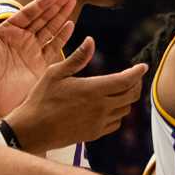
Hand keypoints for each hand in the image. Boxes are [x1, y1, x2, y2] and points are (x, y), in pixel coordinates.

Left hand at [0, 0, 75, 125]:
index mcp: (8, 30)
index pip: (29, 12)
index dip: (43, 2)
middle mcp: (22, 38)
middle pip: (43, 17)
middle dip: (56, 4)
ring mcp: (32, 51)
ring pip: (51, 29)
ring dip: (62, 16)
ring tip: (73, 1)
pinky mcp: (40, 65)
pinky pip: (54, 47)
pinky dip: (63, 36)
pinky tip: (71, 25)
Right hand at [9, 41, 147, 151]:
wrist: (31, 131)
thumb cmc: (40, 99)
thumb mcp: (55, 73)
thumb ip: (77, 58)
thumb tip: (90, 40)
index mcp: (92, 89)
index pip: (125, 80)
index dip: (137, 73)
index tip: (143, 66)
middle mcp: (100, 107)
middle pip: (131, 95)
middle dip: (136, 84)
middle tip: (133, 77)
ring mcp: (99, 122)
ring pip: (125, 110)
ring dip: (127, 99)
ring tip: (121, 90)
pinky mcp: (94, 134)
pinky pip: (116, 123)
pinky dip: (118, 114)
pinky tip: (109, 107)